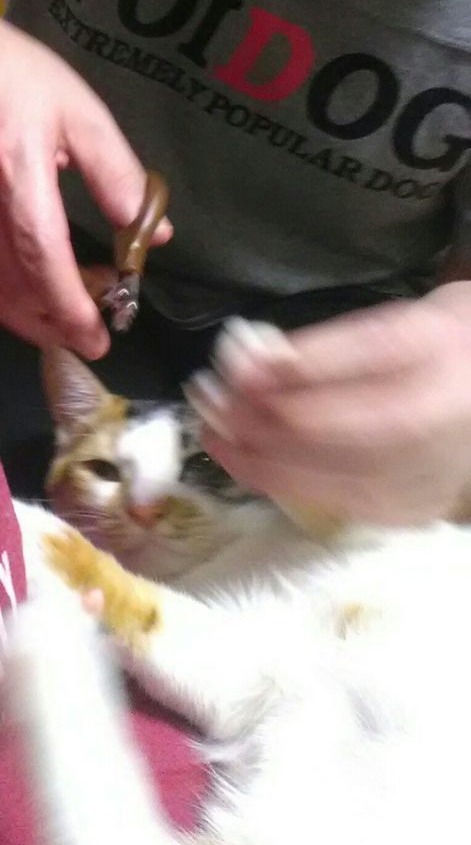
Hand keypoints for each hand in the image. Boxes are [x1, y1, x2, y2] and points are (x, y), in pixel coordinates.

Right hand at [0, 22, 171, 357]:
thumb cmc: (17, 79)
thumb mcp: (78, 113)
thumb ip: (115, 173)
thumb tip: (152, 233)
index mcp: (19, 174)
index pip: (42, 252)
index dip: (68, 301)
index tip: (96, 336)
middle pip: (11, 287)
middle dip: (54, 325)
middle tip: (93, 339)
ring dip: (33, 318)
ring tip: (72, 320)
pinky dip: (12, 298)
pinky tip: (38, 297)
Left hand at [189, 283, 470, 524]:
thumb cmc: (445, 346)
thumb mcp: (391, 328)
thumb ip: (321, 353)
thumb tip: (250, 363)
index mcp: (414, 414)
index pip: (311, 418)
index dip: (256, 400)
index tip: (218, 374)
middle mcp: (408, 469)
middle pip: (300, 459)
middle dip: (240, 431)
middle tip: (203, 402)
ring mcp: (403, 501)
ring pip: (303, 489)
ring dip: (247, 459)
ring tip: (213, 431)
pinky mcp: (394, 516)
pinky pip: (320, 502)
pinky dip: (277, 479)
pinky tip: (250, 457)